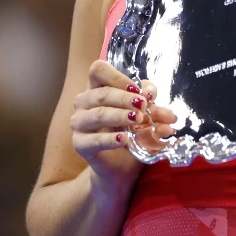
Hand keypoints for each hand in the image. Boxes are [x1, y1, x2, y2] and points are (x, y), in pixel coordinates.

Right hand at [69, 60, 177, 182]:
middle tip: (143, 106)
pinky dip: (109, 139)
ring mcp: (79, 123)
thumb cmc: (132, 132)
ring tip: (138, 119)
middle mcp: (84, 103)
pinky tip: (123, 139)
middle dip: (125, 99)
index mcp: (98, 88)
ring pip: (97, 114)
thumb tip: (156, 98)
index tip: (136, 89)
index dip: (117, 76)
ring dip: (119, 115)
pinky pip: (93, 140)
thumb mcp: (146, 114)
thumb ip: (152, 104)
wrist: (122, 165)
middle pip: (101, 93)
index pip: (98, 70)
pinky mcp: (79, 144)